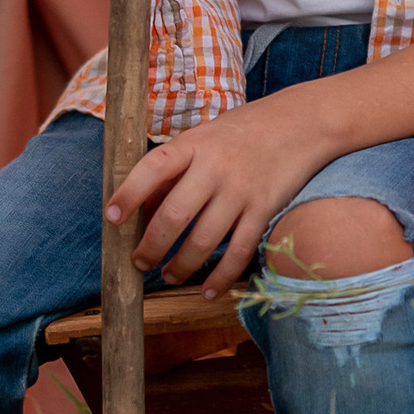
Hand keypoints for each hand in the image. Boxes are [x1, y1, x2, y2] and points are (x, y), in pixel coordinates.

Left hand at [105, 94, 331, 290]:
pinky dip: (221, 276)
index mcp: (194, 144)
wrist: (302, 122)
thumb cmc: (242, 131)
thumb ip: (174, 170)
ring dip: (181, 266)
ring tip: (169, 276)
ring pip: (204, 240)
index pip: (154, 167)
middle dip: (151, 247)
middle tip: (139, 262)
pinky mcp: (265, 209)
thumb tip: (143, 211)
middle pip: (175, 215)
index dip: (129, 193)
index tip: (111, 218)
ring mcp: (241, 190)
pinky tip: (208, 291)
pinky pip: (239, 252)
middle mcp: (216, 167)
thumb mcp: (202, 138)